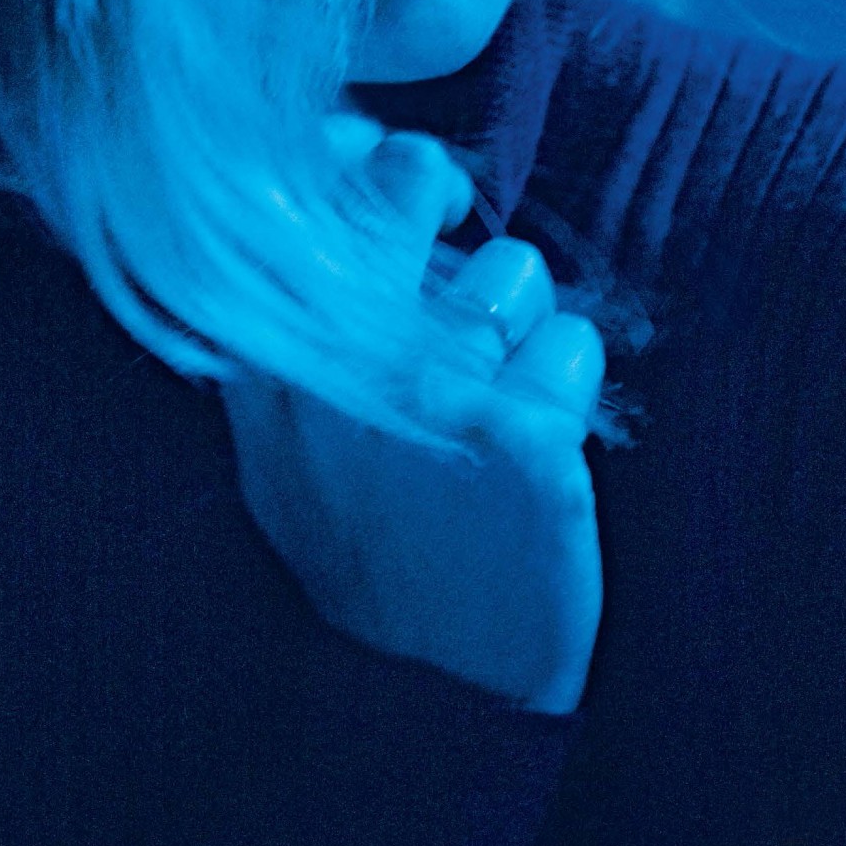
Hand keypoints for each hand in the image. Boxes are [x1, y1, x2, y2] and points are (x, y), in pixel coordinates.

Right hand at [219, 120, 605, 714]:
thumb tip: (316, 173)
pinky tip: (536, 437)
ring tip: (491, 381)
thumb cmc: (350, 543)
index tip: (365, 161)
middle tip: (439, 217)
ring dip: (516, 315)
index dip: (348, 150)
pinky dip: (565, 380)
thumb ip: (276, 327)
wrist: (420, 696)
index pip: (307, 184)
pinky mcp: (532, 443)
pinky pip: (575, 342)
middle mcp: (348, 359)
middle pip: (408, 180)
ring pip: (514, 267)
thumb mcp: (270, 446)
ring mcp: (439, 397)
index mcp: (275, 354)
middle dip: (430, 185)